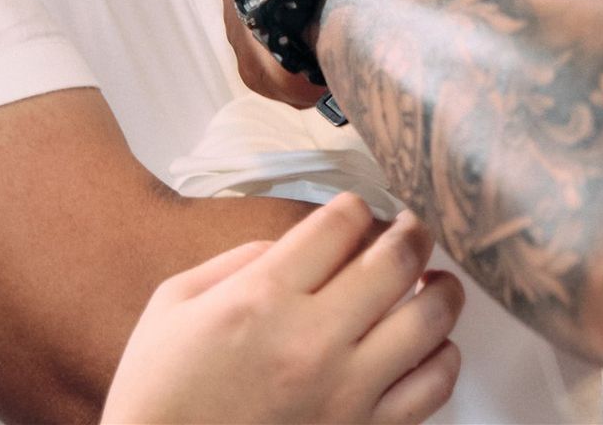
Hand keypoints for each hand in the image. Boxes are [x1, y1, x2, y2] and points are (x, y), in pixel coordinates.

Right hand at [103, 193, 463, 423]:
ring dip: (442, 290)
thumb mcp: (173, 304)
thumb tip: (298, 245)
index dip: (355, 207)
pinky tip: (432, 345)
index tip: (357, 212)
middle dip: (413, 232)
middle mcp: (311, 341)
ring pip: (429, 321)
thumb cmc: (159, 393)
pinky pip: (431, 388)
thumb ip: (239, 260)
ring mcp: (344, 392)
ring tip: (435, 280)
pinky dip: (443, 357)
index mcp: (261, 299)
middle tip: (413, 229)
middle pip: (397, 261)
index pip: (338, 224)